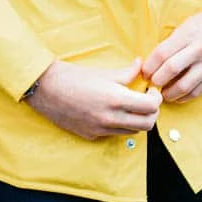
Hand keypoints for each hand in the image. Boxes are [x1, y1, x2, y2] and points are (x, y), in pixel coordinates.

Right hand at [26, 58, 162, 139]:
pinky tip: (113, 112)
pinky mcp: (91, 135)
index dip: (156, 99)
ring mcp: (100, 129)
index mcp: (115, 99)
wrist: (45, 89)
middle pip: (148, 124)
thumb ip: (127, 72)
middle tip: (146, 100)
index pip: (151, 107)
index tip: (151, 91)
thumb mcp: (104, 72)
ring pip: (133, 132)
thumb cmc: (73, 77)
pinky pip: (115, 133)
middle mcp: (110, 118)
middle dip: (152, 112)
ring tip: (131, 106)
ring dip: (137, 120)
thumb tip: (140, 65)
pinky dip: (120, 125)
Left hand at [142, 10, 201, 102]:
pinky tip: (177, 96)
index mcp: (188, 35)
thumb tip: (153, 61)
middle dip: (156, 81)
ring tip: (163, 93)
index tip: (144, 72)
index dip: (149, 66)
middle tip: (151, 84)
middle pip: (170, 70)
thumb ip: (172, 42)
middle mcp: (199, 49)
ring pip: (184, 85)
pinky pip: (198, 91)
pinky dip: (184, 97)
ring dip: (169, 93)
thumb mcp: (187, 25)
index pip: (161, 54)